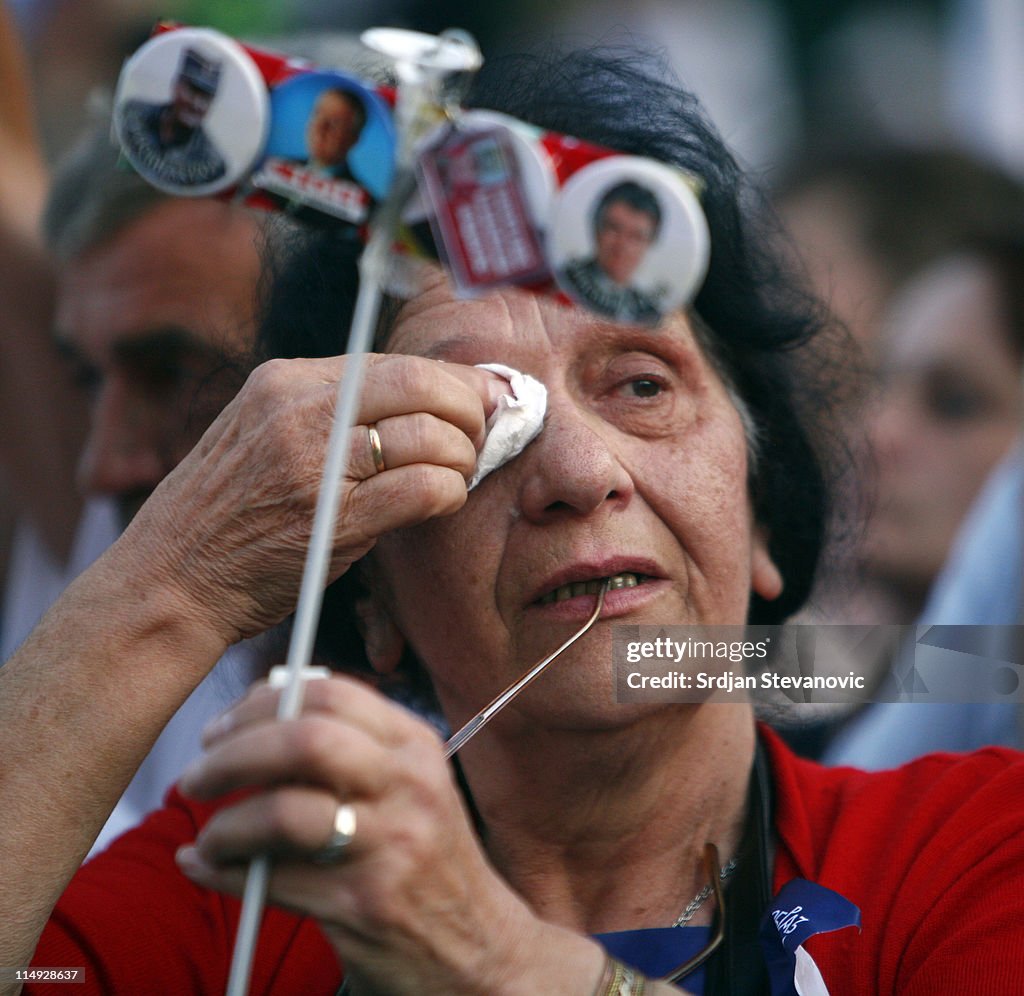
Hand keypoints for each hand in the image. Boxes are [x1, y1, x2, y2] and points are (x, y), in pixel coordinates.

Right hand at [121, 354, 507, 646]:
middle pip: (420, 384)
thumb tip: (427, 401)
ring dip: (462, 457)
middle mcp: (298, 410)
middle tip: (481, 435)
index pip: (393, 363)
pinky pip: (421, 488)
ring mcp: (313, 465)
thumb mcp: (264, 434)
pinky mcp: (332, 520)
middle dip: (468, 409)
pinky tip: (442, 501)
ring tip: (457, 474)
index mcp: (285, 382)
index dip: (450, 380)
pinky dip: (448, 492)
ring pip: (429, 435)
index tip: (480, 398)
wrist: (171, 578)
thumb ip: (333, 413)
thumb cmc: (228, 512)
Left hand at [175, 676, 604, 994]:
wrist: (477, 948)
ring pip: (282, 812)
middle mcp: (408, 785)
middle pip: (303, 741)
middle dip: (233, 754)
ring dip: (225, 824)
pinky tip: (207, 868)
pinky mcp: (364, 904)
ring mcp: (389, 845)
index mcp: (415, 745)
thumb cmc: (426, 857)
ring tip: (210, 836)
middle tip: (198, 775)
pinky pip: (271, 879)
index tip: (222, 726)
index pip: (332, 693)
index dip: (262, 703)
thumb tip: (261, 709)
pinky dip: (223, 872)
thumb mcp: (409, 785)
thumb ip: (350, 745)